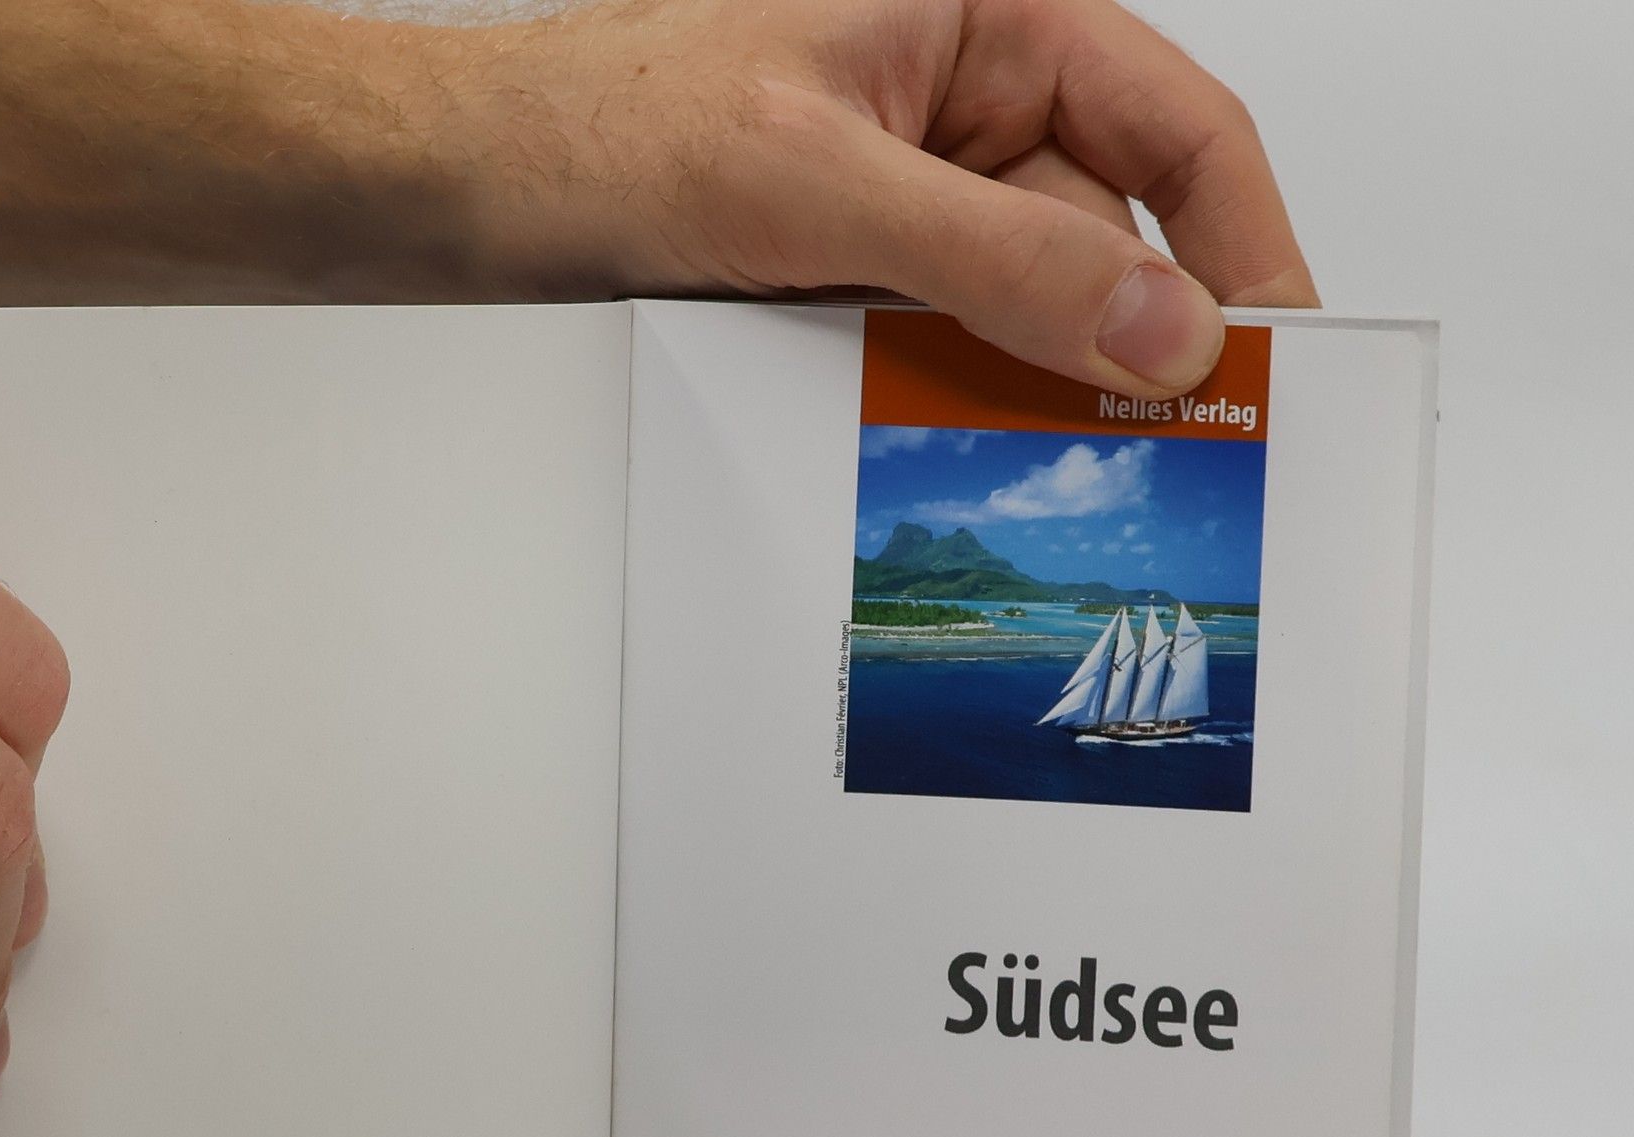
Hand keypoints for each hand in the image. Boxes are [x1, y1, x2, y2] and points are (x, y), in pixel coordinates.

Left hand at [427, 0, 1316, 394]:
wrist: (483, 188)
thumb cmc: (614, 124)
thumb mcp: (824, 185)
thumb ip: (1001, 257)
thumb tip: (1157, 323)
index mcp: (988, 17)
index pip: (1176, 127)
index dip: (1241, 240)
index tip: (1277, 350)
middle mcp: (965, 99)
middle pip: (1106, 233)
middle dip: (1125, 342)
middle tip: (1162, 459)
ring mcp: (913, 188)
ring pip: (1024, 302)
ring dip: (1026, 380)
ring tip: (1039, 467)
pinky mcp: (860, 260)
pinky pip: (945, 335)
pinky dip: (952, 390)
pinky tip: (942, 441)